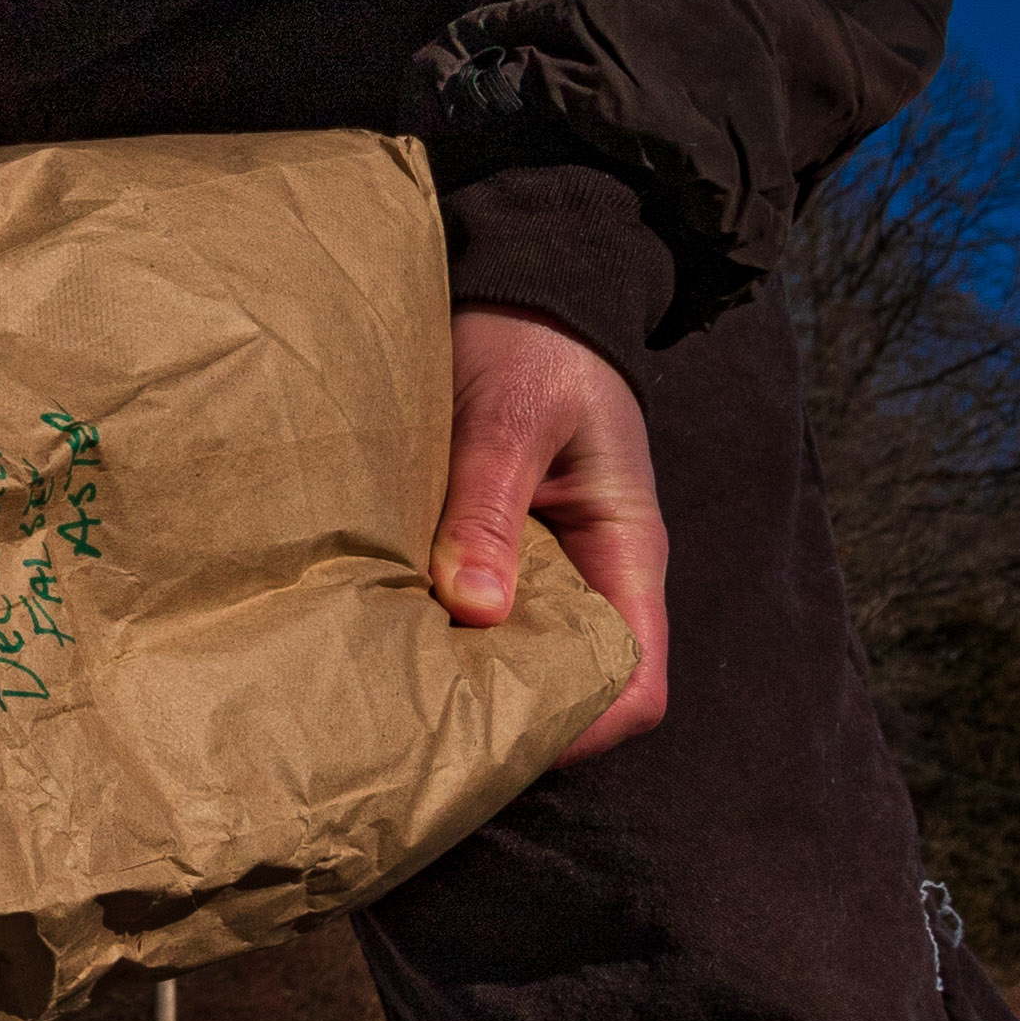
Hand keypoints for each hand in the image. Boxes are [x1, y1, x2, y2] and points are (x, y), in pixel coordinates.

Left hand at [431, 308, 669, 761]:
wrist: (515, 283)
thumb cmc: (531, 342)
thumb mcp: (510, 416)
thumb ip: (489, 506)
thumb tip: (477, 609)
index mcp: (625, 551)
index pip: (638, 683)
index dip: (582, 726)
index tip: (498, 737)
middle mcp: (591, 574)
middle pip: (572, 687)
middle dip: (508, 714)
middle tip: (420, 724)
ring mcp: (541, 565)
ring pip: (516, 656)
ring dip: (464, 674)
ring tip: (391, 689)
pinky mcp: (490, 548)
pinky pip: (473, 613)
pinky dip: (436, 630)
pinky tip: (381, 634)